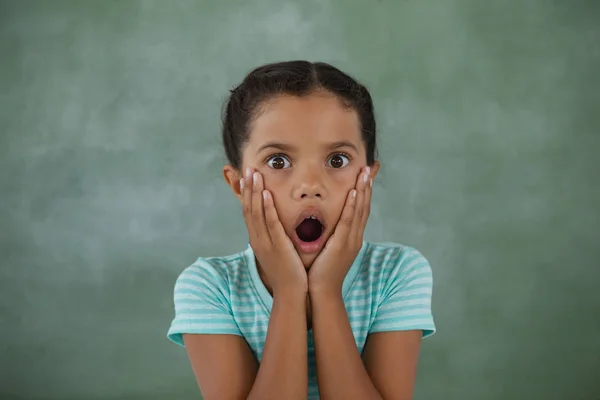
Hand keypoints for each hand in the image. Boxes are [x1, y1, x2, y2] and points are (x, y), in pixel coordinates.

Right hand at [241, 168, 307, 294]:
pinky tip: (265, 194)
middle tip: (248, 168)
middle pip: (249, 209)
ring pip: (256, 213)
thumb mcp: (277, 250)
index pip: (249, 212)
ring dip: (254, 192)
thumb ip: (275, 236)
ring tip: (254, 174)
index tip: (247, 177)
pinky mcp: (277, 246)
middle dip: (248, 188)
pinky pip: (270, 224)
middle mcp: (258, 239)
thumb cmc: (287, 272)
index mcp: (258, 240)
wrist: (291, 293)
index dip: (247, 194)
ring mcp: (266, 243)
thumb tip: (277, 223)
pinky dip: (266, 208)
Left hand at [308, 166, 372, 295]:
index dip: (364, 192)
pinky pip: (348, 222)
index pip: (360, 210)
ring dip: (362, 191)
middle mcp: (355, 237)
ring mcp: (350, 241)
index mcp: (351, 237)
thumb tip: (323, 221)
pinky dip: (352, 207)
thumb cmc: (321, 271)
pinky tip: (353, 193)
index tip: (365, 176)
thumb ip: (328, 234)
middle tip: (369, 168)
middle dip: (366, 186)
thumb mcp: (327, 249)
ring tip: (364, 174)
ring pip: (359, 211)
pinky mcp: (341, 245)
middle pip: (363, 207)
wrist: (321, 292)